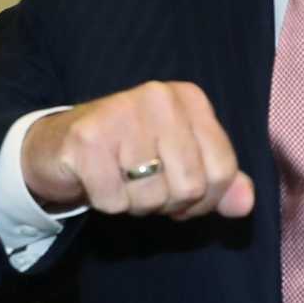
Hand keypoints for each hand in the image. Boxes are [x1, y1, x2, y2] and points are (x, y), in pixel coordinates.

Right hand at [21, 82, 254, 219]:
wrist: (58, 145)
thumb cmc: (127, 154)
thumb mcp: (180, 162)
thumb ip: (219, 182)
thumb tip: (245, 205)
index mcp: (188, 98)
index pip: (223, 171)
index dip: (204, 199)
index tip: (178, 192)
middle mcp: (158, 97)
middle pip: (190, 186)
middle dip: (167, 203)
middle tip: (143, 188)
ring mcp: (121, 114)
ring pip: (152, 197)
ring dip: (134, 204)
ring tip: (119, 181)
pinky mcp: (87, 139)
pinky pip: (114, 200)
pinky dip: (106, 203)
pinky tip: (96, 181)